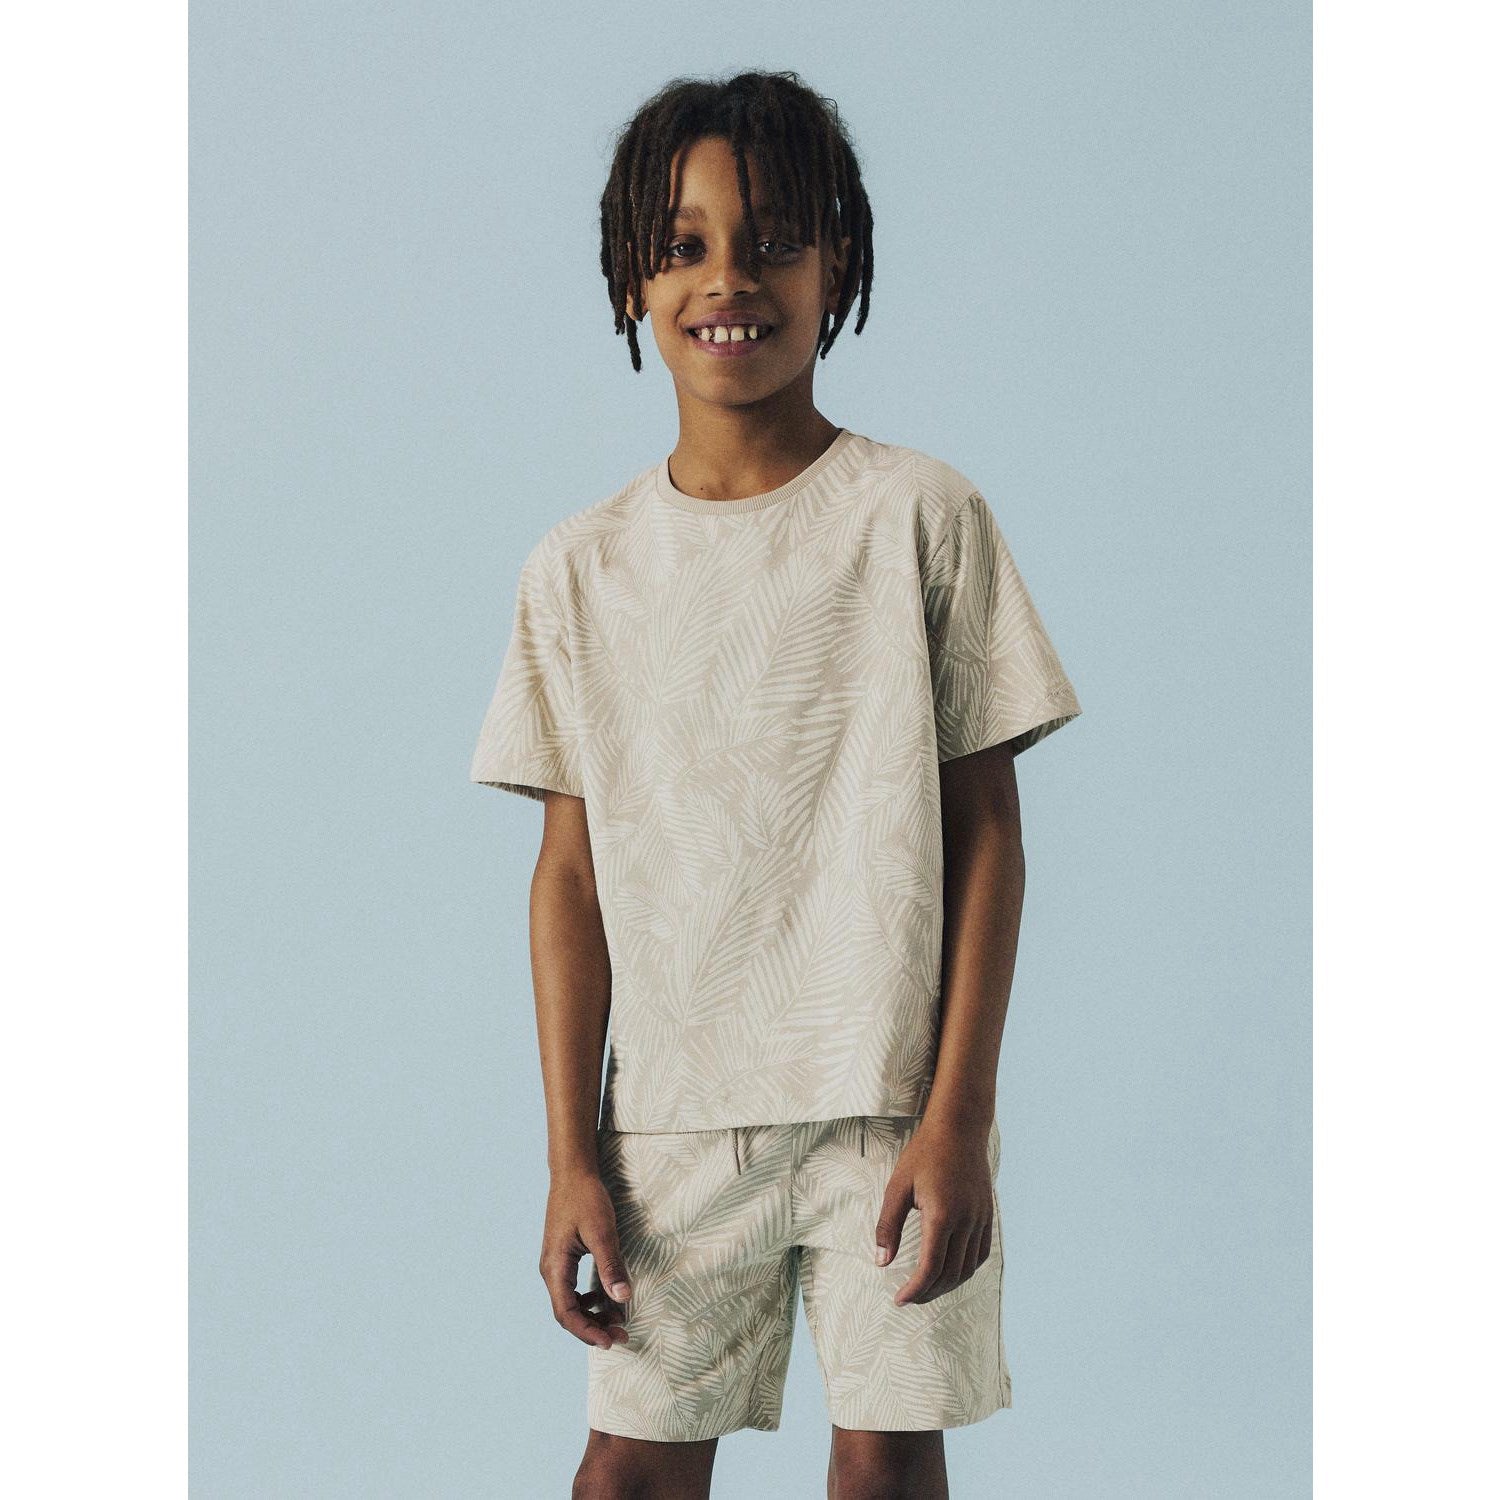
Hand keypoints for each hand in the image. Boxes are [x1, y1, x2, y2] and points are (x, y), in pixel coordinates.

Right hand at [538, 1167, 633, 1348]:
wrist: (572, 1173)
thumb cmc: (585, 1198)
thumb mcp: (602, 1232)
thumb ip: (611, 1265)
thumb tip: (622, 1298)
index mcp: (555, 1267)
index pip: (567, 1313)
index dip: (588, 1332)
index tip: (611, 1341)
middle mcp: (551, 1270)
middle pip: (568, 1313)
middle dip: (594, 1327)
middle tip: (622, 1335)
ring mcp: (555, 1265)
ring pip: (571, 1303)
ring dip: (593, 1315)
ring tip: (618, 1318)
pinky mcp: (563, 1258)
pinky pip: (574, 1289)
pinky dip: (590, 1299)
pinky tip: (607, 1296)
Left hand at [875, 1120, 994, 1305]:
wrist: (959, 1128)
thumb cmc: (924, 1154)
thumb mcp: (898, 1187)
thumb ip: (888, 1226)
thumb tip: (881, 1262)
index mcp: (942, 1215)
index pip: (930, 1268)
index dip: (914, 1290)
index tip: (899, 1300)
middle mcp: (966, 1221)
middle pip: (950, 1274)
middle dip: (928, 1292)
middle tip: (908, 1298)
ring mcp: (981, 1219)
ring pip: (968, 1268)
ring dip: (947, 1284)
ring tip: (926, 1288)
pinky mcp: (988, 1215)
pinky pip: (981, 1253)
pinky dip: (966, 1269)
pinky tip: (950, 1270)